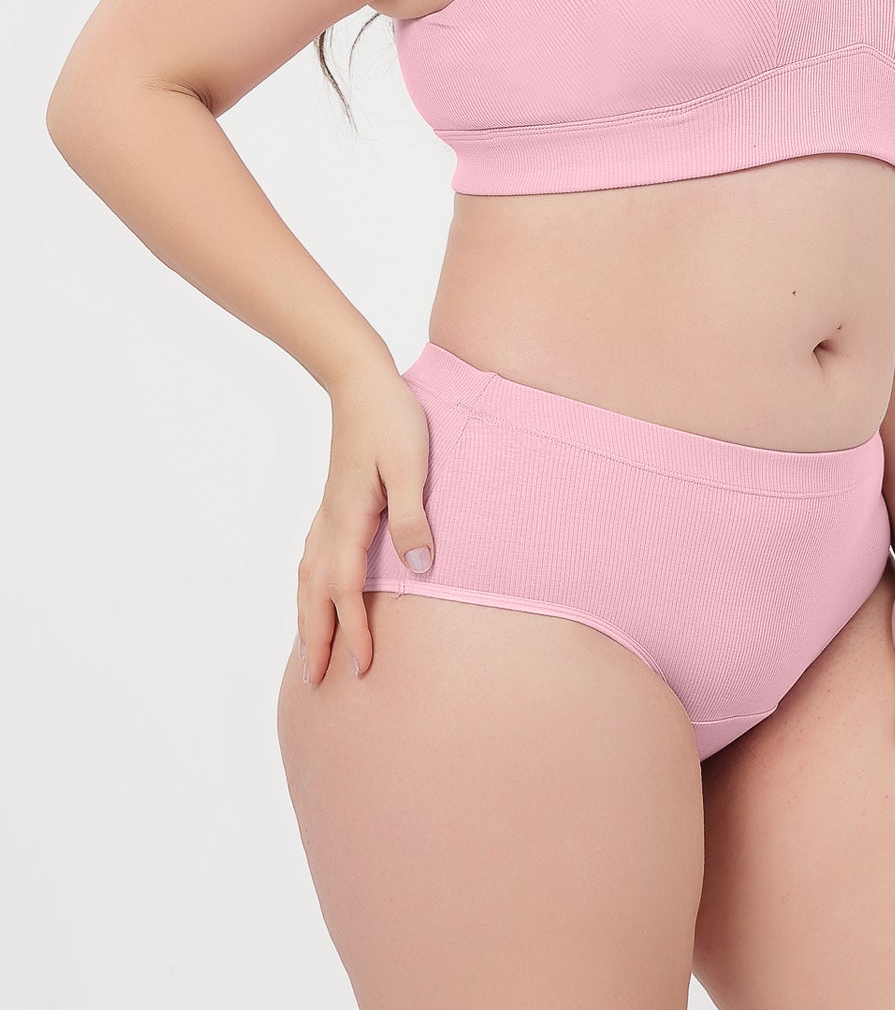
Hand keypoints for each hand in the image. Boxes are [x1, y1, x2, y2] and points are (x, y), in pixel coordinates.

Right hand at [294, 361, 436, 684]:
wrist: (360, 380)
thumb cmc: (391, 418)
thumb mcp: (411, 465)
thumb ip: (412, 517)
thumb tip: (419, 570)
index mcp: (349, 519)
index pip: (347, 590)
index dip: (355, 632)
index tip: (362, 669)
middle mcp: (330, 521)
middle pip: (316, 592)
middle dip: (317, 638)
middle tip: (316, 682)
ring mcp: (326, 511)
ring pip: (307, 576)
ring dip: (307, 615)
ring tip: (308, 648)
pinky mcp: (332, 500)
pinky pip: (311, 556)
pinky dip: (307, 585)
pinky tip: (312, 590)